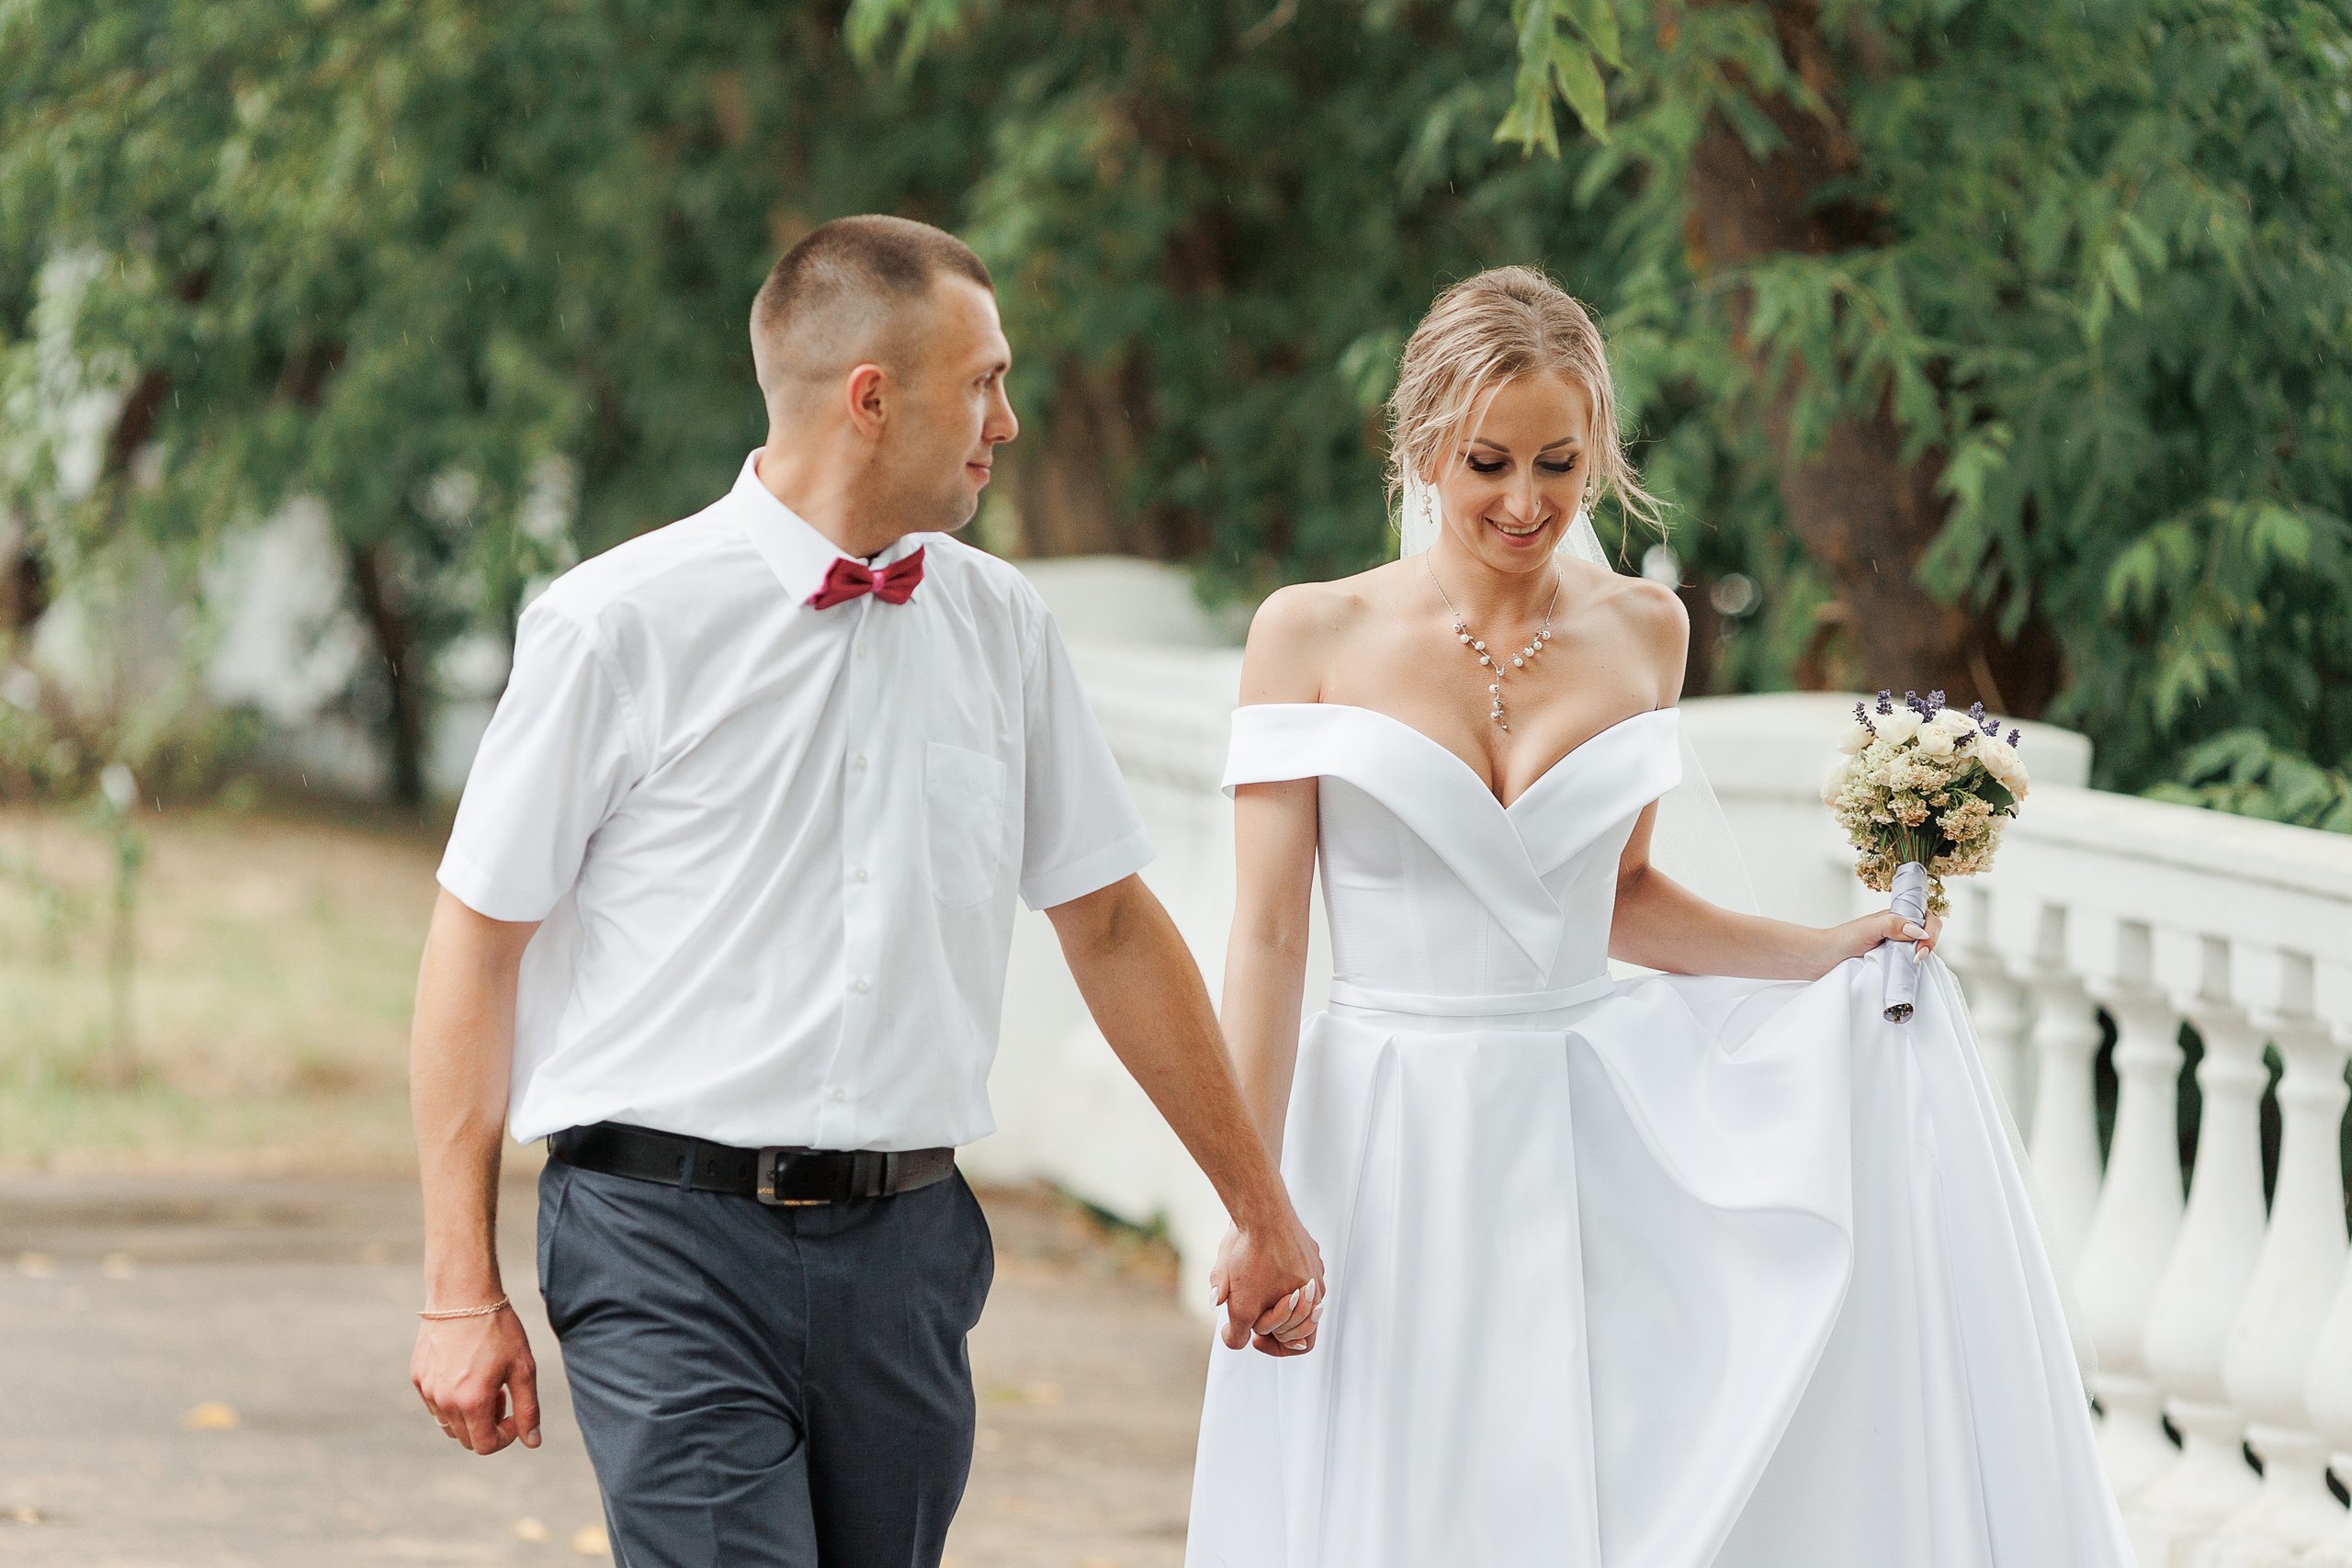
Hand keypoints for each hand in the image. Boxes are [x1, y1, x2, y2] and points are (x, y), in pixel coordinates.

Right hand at [411, 1305, 540, 1454]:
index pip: (484, 1446)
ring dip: (470, 1415)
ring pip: (448, 1424)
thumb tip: (533, 1442)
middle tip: (503, 1395)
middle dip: (489, 1425)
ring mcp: (426, 1390)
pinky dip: (452, 1400)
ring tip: (486, 1385)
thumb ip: (528, 1409)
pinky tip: (466, 1373)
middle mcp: (443, 1401)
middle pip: (466, 1438)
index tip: (516, 1415)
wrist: (463, 1294)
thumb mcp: (523, 1368)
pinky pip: (435, 1404)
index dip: (505, 1437)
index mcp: (471, 1402)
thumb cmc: (499, 1329)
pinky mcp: (417, 1377)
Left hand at [1209, 1213, 1325, 1356]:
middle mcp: (1317, 1286)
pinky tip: (1256, 1263)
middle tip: (1250, 1313)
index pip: (1303, 1343)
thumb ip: (1236, 1334)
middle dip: (1273, 1322)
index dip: (1276, 1346)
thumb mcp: (1239, 1306)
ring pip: (1296, 1293)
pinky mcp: (1305, 1246)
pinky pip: (1293, 1269)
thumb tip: (1235, 1340)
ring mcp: (1313, 1264)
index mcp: (1309, 1304)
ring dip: (1273, 1297)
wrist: (1262, 1211)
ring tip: (1250, 1287)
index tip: (1255, 1338)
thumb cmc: (1254, 1257)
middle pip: (1298, 1320)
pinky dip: (1276, 1273)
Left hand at [1823, 908, 1943, 973]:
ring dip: (1922, 959)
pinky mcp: (1893, 964)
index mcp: (1898, 917)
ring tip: (1912, 966)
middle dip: (1930, 945)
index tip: (1921, 948)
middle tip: (1917, 959)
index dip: (1931, 932)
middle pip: (1929, 934)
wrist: (1823, 959)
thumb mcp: (1869, 928)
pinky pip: (1911, 966)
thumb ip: (1893, 925)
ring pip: (1923, 952)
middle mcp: (1901, 931)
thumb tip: (1918, 931)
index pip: (1928, 918)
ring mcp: (1898, 948)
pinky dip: (1913, 970)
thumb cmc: (1843, 939)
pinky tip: (1909, 974)